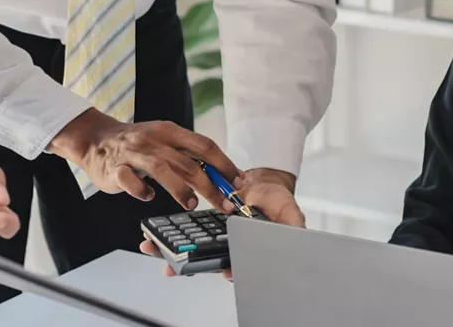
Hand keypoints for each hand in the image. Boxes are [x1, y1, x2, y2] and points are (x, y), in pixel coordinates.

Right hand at [48, 109, 240, 209]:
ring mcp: (133, 154)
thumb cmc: (138, 145)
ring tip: (192, 205)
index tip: (239, 182)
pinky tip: (148, 197)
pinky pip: (129, 180)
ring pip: (161, 169)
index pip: (204, 145)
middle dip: (210, 185)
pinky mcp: (115, 168)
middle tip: (225, 204)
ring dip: (180, 188)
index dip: (224, 164)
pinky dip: (141, 190)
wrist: (95, 139)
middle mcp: (153, 140)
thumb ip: (190, 157)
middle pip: (188, 161)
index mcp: (170, 131)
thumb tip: (224, 176)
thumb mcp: (165, 142)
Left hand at [140, 168, 302, 278]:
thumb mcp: (290, 215)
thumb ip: (293, 227)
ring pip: (191, 249)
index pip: (235, 263)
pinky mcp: (202, 224)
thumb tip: (299, 237)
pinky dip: (169, 237)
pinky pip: (185, 232)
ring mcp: (213, 237)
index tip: (220, 270)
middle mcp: (228, 247)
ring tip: (154, 252)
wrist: (262, 182)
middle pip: (206, 261)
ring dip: (172, 252)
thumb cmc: (277, 202)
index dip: (227, 268)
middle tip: (173, 268)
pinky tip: (152, 239)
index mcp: (248, 249)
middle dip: (188, 265)